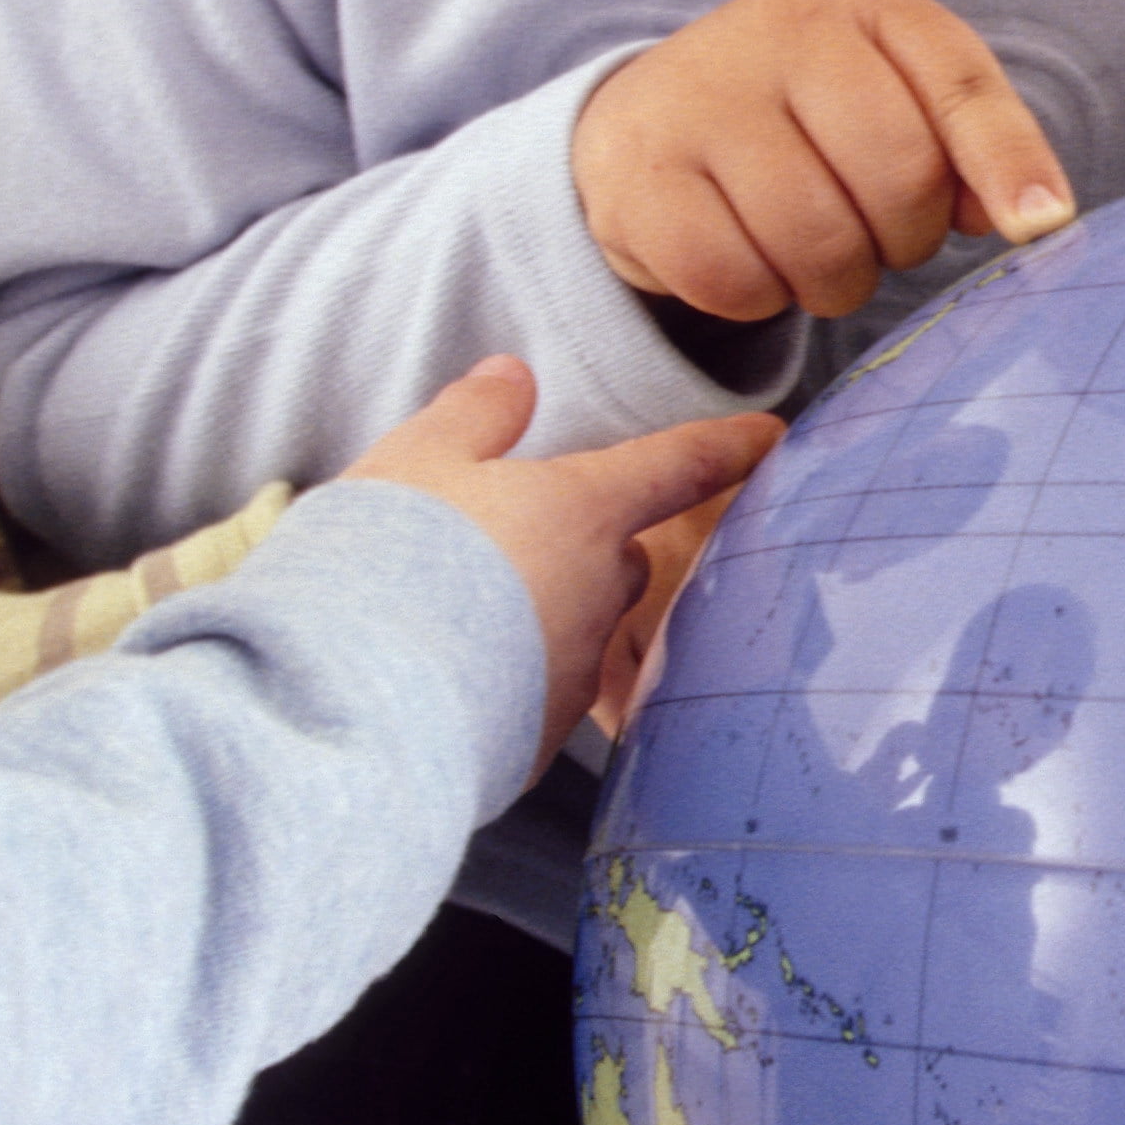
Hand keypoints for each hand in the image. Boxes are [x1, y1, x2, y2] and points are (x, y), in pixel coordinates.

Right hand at [342, 358, 782, 770]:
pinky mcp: (533, 747)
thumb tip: (512, 377)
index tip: (769, 438)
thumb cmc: (387, 561)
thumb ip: (473, 416)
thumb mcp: (417, 460)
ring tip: (458, 618)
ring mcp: (570, 679)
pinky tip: (445, 684)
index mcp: (582, 514)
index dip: (723, 447)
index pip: (673, 468)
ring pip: (575, 634)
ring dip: (538, 620)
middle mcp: (597, 599)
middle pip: (620, 561)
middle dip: (591, 548)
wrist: (355, 701)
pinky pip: (529, 700)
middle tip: (526, 538)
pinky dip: (502, 686)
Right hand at [574, 0, 1072, 324]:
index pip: (959, 84)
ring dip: (834, 281)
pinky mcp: (641, 174)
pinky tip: (750, 259)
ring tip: (814, 251)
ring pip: (818, 242)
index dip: (1008, 163)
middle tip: (875, 233)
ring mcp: (702, 97)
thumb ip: (969, 142)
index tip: (1038, 227)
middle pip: (898, 177)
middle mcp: (780, 29)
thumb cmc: (804, 115)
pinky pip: (734, 278)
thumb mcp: (895, 93)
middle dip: (905, 238)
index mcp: (863, 1)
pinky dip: (757, 296)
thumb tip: (1030, 217)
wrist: (646, 121)